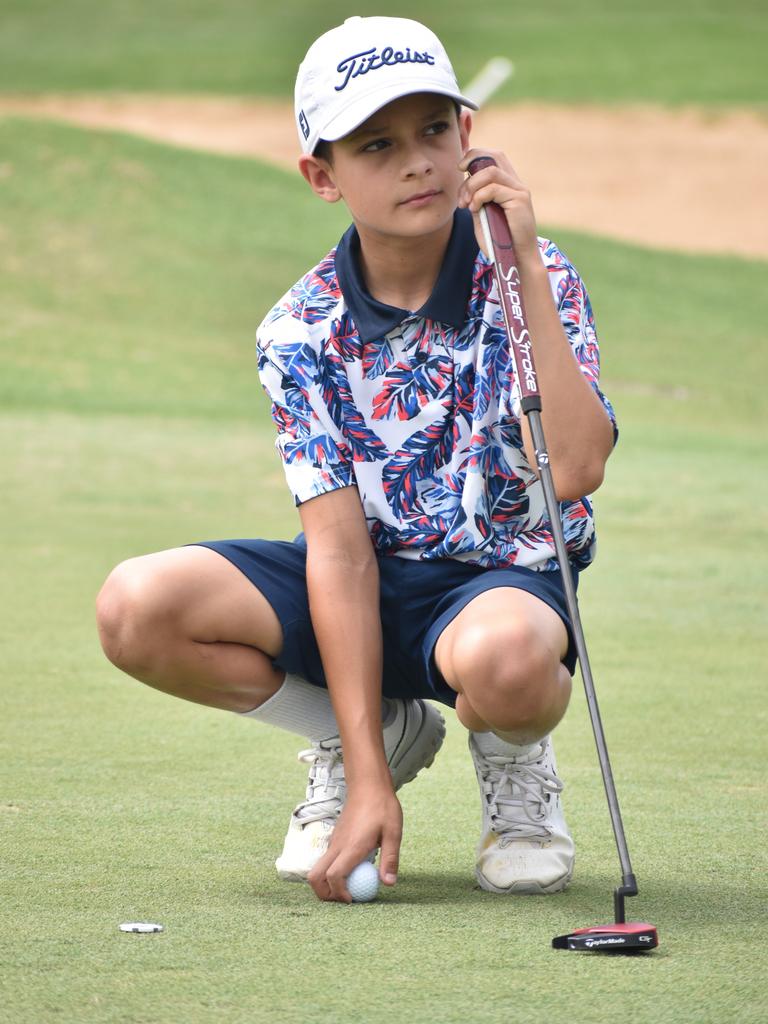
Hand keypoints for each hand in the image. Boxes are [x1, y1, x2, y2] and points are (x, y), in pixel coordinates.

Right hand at [307, 783, 402, 902]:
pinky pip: (327, 860)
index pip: (334, 876)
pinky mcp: (335, 838)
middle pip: (315, 876)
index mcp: (351, 846)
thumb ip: (390, 859)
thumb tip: (388, 884)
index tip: (353, 900)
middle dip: (324, 894)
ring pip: (318, 869)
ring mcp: (333, 841)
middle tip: (344, 899)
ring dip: (328, 883)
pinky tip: (354, 868)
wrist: (368, 784)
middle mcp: (337, 846)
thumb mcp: (393, 832)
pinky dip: (332, 871)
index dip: (339, 894)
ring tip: (351, 886)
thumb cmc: (383, 806)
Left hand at [457, 149, 540, 266]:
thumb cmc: (499, 241)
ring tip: (465, 203)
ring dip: (471, 185)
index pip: (493, 158)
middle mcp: (516, 184)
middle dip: (472, 161)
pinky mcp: (520, 199)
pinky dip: (478, 197)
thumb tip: (465, 188)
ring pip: (491, 172)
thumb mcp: (482, 217)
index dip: (475, 156)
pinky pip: (494, 189)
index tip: (459, 168)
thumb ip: (476, 200)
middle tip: (459, 179)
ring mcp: (519, 190)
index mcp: (508, 185)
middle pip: (494, 156)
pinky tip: (473, 209)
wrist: (516, 259)